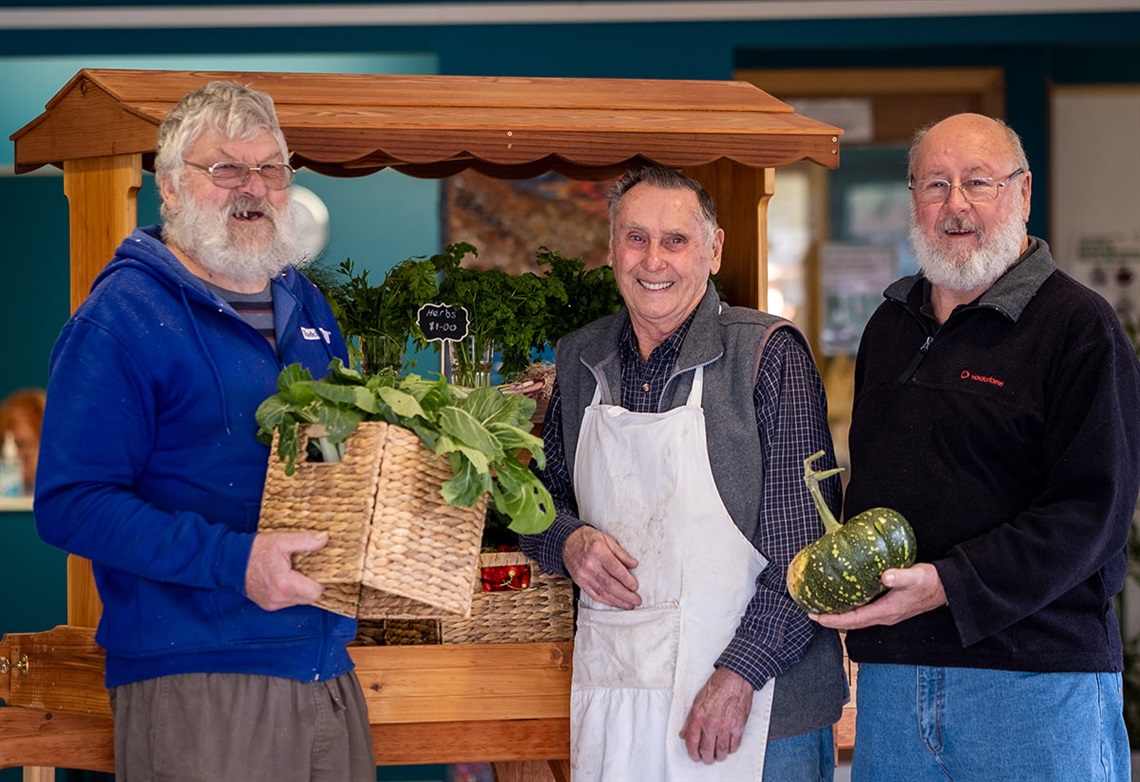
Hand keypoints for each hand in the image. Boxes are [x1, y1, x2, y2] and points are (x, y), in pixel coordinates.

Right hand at [245, 530, 328, 610]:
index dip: (321, 580)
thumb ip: (305, 540)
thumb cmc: (255, 550)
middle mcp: (278, 598)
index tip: (319, 568)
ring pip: (299, 601)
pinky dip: (290, 592)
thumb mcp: (282, 540)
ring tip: (295, 572)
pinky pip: (287, 602)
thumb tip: (325, 539)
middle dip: (311, 584)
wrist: (230, 560)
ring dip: (301, 589)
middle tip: (307, 569)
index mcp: (284, 583)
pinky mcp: (267, 605)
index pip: (316, 592)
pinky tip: (285, 579)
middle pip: (309, 598)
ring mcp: (272, 603)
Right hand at [563, 526, 640, 608]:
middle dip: (625, 595)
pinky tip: (615, 603)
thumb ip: (620, 552)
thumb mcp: (606, 538)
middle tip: (636, 600)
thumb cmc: (588, 539)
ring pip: (602, 592)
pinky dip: (606, 601)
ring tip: (629, 605)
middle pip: (610, 584)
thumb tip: (633, 564)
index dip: (626, 580)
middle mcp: (589, 564)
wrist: (566, 542)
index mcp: (597, 551)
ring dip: (618, 601)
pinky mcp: (580, 582)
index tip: (635, 586)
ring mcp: (583, 575)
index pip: (615, 569)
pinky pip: (594, 595)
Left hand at [680, 667, 753, 763]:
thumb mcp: (697, 701)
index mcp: (698, 717)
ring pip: (721, 751)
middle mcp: (711, 724)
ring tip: (717, 755)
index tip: (694, 755)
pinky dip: (731, 749)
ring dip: (718, 756)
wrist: (734, 679)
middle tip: (706, 758)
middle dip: (705, 757)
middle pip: (707, 750)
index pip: (692, 742)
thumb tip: (684, 733)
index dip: (692, 753)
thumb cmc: (717, 686)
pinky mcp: (738, 727)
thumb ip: (690, 719)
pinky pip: (734, 745)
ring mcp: (725, 727)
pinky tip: (728, 747)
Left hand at [811, 563, 946, 629]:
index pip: (854, 620)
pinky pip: (863, 612)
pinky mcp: (887, 608)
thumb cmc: (929, 582)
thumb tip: (886, 576)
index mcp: (887, 611)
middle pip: (852, 623)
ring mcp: (885, 613)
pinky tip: (842, 600)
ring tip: (822, 608)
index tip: (816, 616)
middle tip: (811, 612)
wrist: (945, 588)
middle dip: (831, 620)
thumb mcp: (916, 577)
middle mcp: (884, 616)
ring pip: (857, 619)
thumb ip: (901, 576)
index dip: (834, 620)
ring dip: (839, 616)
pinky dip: (850, 609)